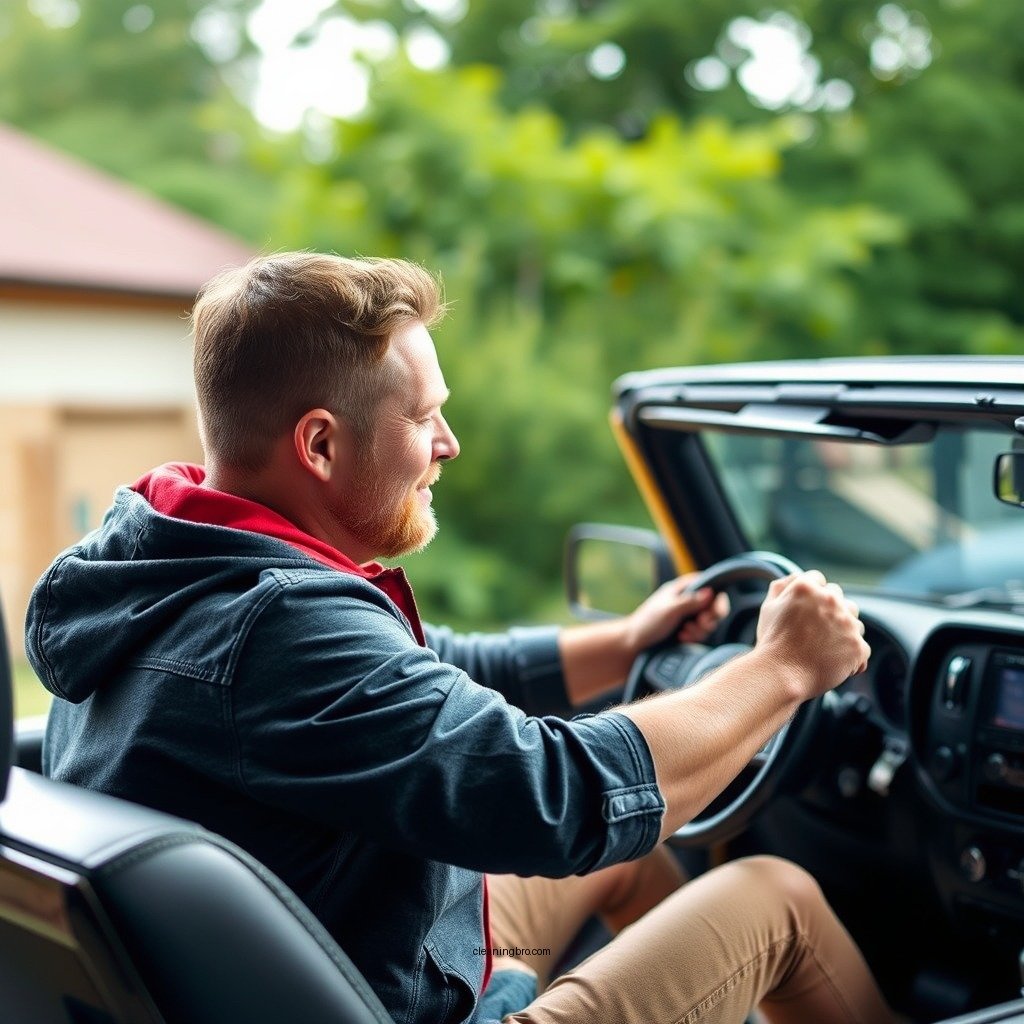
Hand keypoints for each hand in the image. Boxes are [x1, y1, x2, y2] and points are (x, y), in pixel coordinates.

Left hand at [623, 574, 729, 655]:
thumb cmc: (648, 622)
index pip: (711, 586)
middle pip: (714, 606)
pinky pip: (701, 634)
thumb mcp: (670, 610)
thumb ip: (690, 602)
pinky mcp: (687, 629)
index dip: (717, 600)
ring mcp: (688, 615)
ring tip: (684, 633)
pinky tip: (682, 638)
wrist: (634, 643)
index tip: (714, 613)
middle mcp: (688, 599)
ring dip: (700, 631)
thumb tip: (710, 592)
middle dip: (709, 619)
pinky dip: (694, 637)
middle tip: (700, 624)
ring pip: (709, 623)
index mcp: (684, 587)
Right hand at [755, 570, 869, 699]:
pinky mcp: (858, 647)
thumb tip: (798, 576)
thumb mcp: (769, 606)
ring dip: (843, 631)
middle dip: (829, 611)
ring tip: (824, 647)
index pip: (819, 580)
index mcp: (807, 587)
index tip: (805, 612)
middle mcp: (830, 600)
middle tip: (813, 631)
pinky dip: (851, 655)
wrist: (781, 675)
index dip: (811, 597)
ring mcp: (847, 624)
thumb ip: (783, 585)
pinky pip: (861, 647)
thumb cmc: (773, 643)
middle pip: (839, 597)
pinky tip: (834, 662)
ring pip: (854, 621)